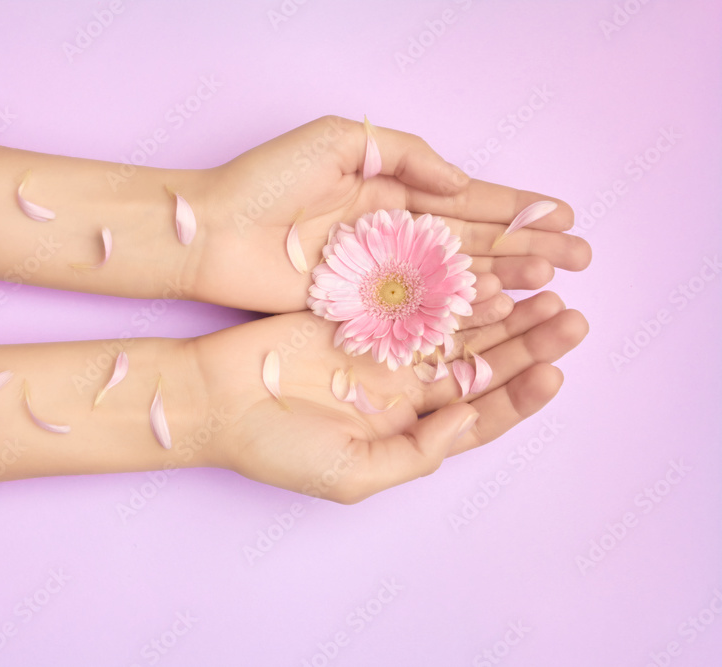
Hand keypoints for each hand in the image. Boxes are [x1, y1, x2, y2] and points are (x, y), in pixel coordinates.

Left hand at [188, 116, 591, 312]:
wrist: (211, 232)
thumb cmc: (265, 180)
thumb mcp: (338, 141)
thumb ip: (405, 156)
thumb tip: (461, 182)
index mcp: (389, 189)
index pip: (465, 200)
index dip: (515, 208)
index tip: (563, 216)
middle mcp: (391, 234)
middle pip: (471, 244)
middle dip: (525, 249)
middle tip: (579, 259)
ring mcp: (378, 274)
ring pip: (453, 280)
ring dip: (504, 282)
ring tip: (552, 288)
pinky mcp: (359, 308)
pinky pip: (418, 312)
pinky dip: (458, 314)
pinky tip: (498, 314)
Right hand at [188, 292, 587, 502]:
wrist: (215, 399)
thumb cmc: (277, 448)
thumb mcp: (352, 474)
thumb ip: (419, 451)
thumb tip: (470, 417)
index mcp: (407, 433)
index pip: (480, 416)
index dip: (520, 397)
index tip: (554, 373)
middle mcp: (403, 391)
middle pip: (480, 366)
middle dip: (527, 344)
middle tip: (569, 319)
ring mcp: (383, 350)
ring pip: (457, 329)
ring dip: (501, 314)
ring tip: (545, 290)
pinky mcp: (359, 314)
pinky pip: (416, 299)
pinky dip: (449, 290)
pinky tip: (484, 277)